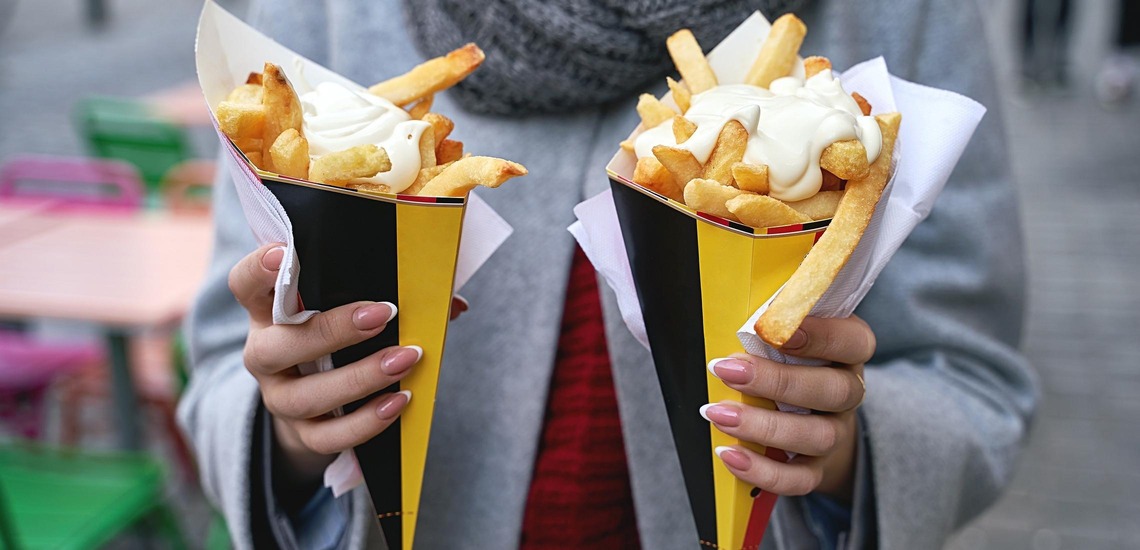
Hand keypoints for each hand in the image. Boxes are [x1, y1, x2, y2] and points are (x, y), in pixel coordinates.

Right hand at [228, 243, 421, 487]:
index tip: (282, 255)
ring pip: (305, 396)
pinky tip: (398, 403)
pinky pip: (327, 436)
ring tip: (405, 360)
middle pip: (277, 346)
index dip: (258, 269)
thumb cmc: (340, 339)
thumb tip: (452, 302)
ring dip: (360, 378)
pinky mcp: (301, 434)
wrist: (318, 407)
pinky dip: (365, 421)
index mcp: (269, 311)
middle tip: (382, 314)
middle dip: (331, 330)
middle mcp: (264, 354)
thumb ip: (391, 295)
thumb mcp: (351, 310)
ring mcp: (280, 397)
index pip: (246, 284)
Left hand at [704, 316, 872, 502]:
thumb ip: (772, 314)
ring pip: (817, 436)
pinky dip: (763, 471)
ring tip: (717, 413)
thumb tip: (731, 290)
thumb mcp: (787, 331)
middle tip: (726, 370)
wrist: (812, 417)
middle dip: (777, 381)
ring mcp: (836, 432)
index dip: (820, 335)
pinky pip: (800, 478)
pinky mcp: (819, 468)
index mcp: (847, 351)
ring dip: (763, 426)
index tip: (773, 330)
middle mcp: (848, 391)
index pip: (854, 340)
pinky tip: (729, 454)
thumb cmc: (790, 360)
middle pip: (833, 390)